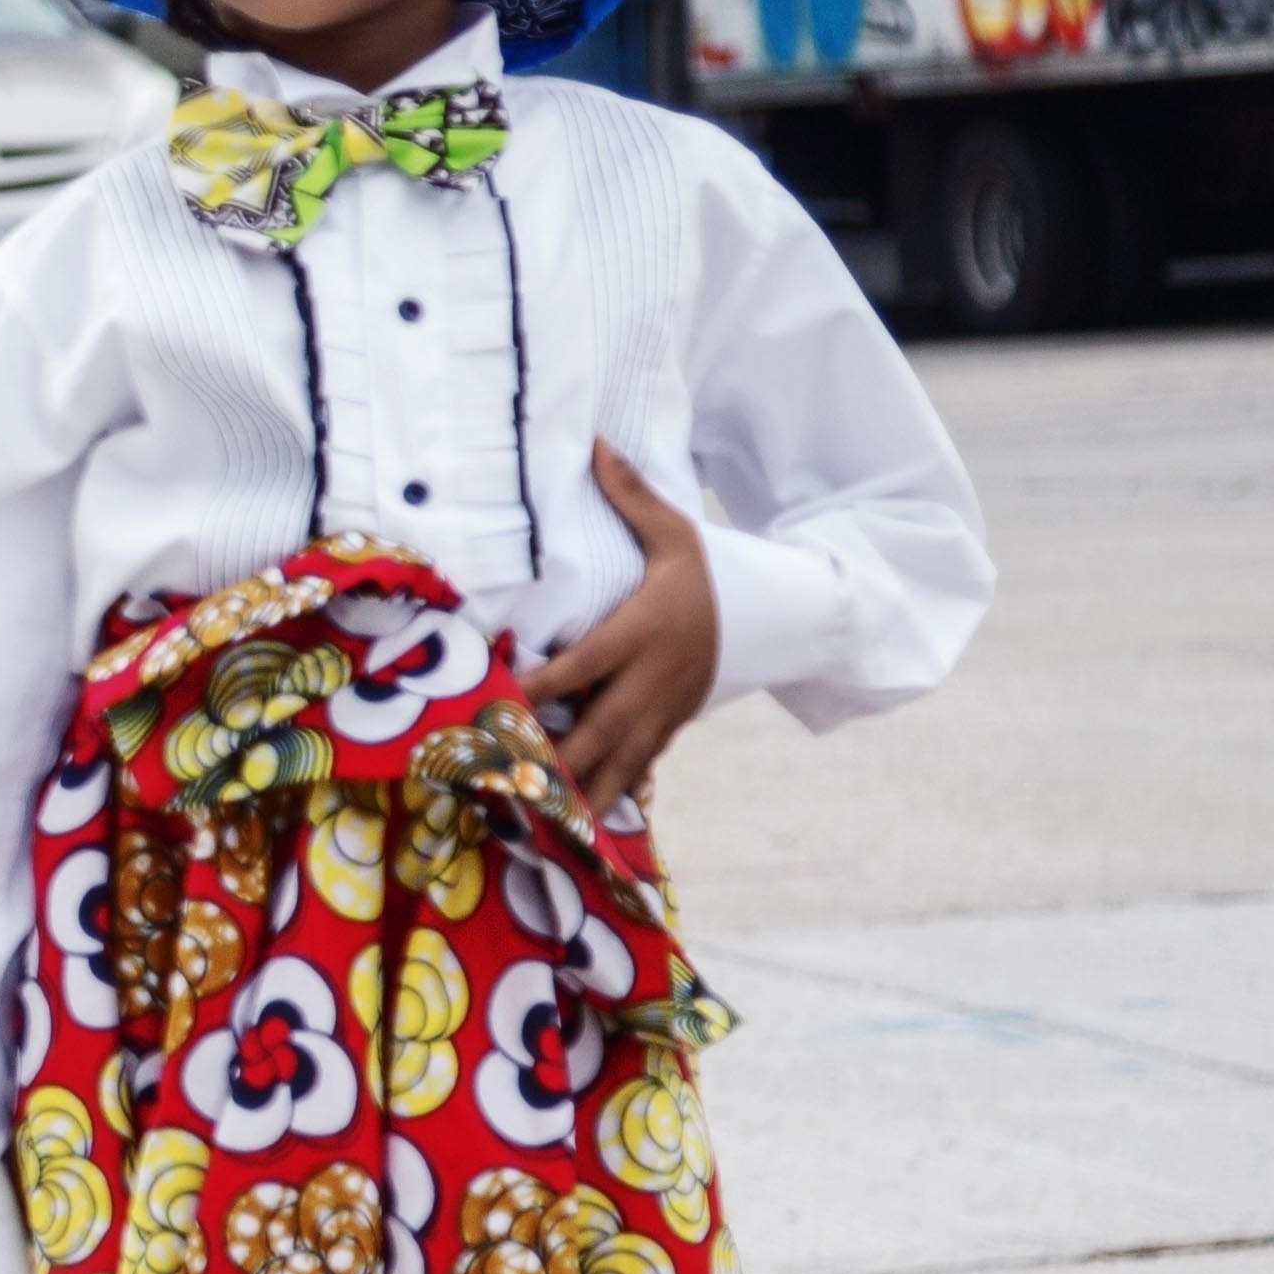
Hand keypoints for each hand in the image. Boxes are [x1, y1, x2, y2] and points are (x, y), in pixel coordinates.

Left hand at [530, 442, 719, 819]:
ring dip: (577, 793)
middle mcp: (650, 683)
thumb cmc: (709, 575)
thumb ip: (632, 497)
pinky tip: (575, 829)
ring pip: (616, 763)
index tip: (498, 701)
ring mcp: (661, 715)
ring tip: (534, 823)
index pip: (582, 665)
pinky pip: (635, 771)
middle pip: (598, 730)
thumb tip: (595, 443)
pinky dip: (608, 797)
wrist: (776, 618)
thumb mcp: (677, 534)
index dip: (540, 686)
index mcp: (642, 634)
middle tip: (506, 783)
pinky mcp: (667, 732)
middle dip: (556, 760)